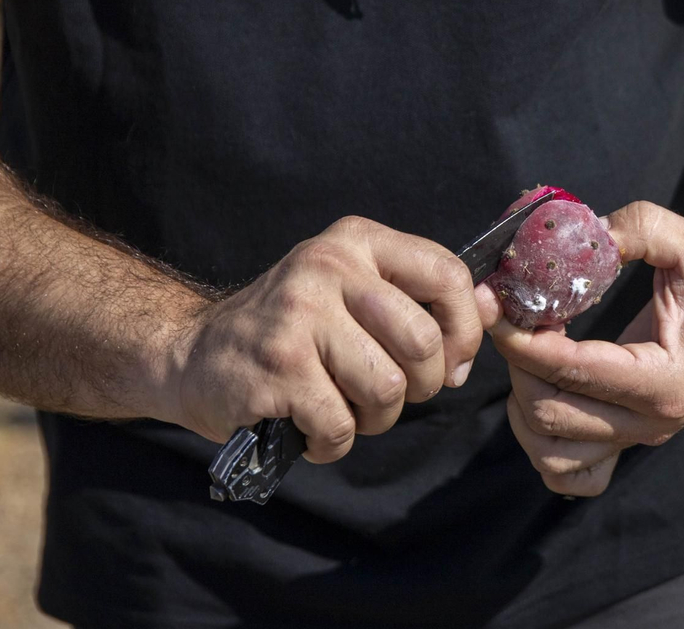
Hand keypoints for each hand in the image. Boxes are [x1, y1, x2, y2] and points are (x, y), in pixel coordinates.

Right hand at [161, 216, 485, 462]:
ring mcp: (298, 316)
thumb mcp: (354, 293)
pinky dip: (332, 443)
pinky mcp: (276, 368)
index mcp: (357, 241)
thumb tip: (493, 311)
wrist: (189, 356)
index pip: (448, 275)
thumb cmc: (293, 331)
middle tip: (389, 393)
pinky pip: (341, 425)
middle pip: (423, 342)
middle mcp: (327, 266)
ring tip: (343, 406)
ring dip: (375, 418)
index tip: (452, 362)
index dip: (464, 331)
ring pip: (387, 389)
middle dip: (421, 386)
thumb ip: (420, 299)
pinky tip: (308, 426)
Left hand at [488, 201, 683, 495]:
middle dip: (518, 365)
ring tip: (530, 356)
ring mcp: (639, 439)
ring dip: (524, 405)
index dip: (523, 340)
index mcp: (669, 380)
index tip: (495, 305)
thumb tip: (575, 235)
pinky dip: (541, 444)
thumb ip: (635, 228)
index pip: (575, 372)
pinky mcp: (628, 442)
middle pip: (551, 415)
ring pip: (552, 454)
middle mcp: (654, 422)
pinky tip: (544, 394)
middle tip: (513, 321)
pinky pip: (569, 472)